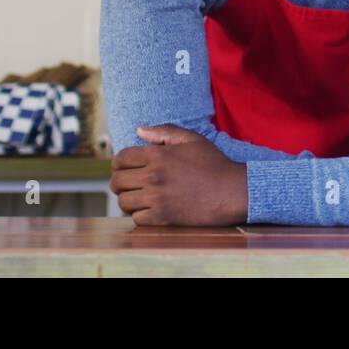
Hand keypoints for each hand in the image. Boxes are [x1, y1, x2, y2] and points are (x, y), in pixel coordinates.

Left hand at [110, 124, 247, 225]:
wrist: (232, 191)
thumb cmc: (214, 163)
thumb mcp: (192, 139)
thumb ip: (164, 131)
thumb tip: (139, 130)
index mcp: (157, 155)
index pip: (121, 158)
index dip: (118, 163)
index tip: (123, 168)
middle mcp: (153, 176)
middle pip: (117, 181)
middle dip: (119, 182)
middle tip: (127, 185)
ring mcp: (157, 198)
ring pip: (124, 201)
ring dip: (128, 200)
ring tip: (137, 198)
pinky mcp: (163, 217)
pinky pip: (137, 218)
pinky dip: (140, 215)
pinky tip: (149, 210)